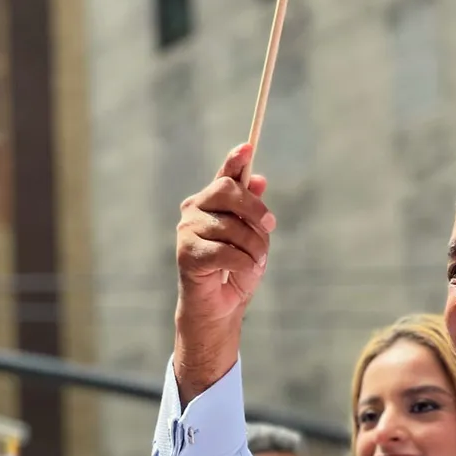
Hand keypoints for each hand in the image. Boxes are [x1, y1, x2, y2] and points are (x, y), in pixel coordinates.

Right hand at [173, 144, 275, 398]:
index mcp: (211, 202)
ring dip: (254, 248)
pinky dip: (244, 264)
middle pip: (227, 192)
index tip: (247, 147)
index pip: (224, 175)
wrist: (219, 308)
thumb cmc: (235, 270)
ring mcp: (187, 230)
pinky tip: (243, 272)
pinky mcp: (186, 254)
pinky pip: (227, 252)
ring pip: (233, 227)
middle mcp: (194, 210)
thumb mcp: (252, 238)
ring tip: (255, 262)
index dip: (234, 160)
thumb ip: (252, 211)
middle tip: (270, 227)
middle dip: (255, 209)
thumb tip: (259, 178)